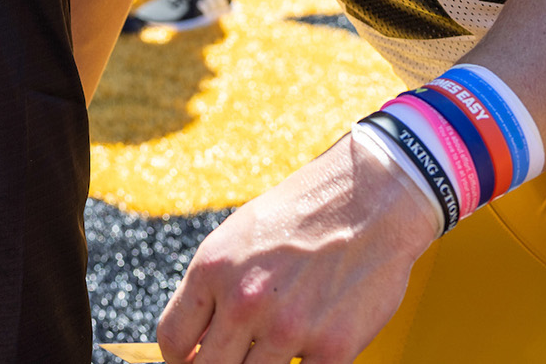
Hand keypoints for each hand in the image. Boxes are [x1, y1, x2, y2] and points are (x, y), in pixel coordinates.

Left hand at [156, 133, 440, 363]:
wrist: (373, 197)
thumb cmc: (306, 213)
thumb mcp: (240, 236)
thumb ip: (215, 286)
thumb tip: (198, 337)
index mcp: (213, 268)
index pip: (172, 340)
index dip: (181, 359)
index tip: (194, 360)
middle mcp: (244, 300)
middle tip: (236, 358)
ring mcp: (288, 328)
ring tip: (275, 348)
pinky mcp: (333, 348)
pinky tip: (305, 353)